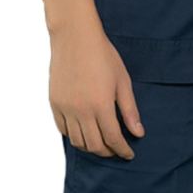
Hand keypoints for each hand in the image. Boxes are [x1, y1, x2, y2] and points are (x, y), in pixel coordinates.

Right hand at [48, 19, 144, 159]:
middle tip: (117, 150)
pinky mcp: (54, 105)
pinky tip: (84, 132)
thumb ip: (129, 109)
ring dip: (91, 147)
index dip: (122, 150)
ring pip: (78, 141)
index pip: (113, 138)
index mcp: (101, 105)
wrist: (75, 38)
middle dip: (108, 152)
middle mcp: (81, 111)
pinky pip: (64, 130)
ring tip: (102, 143)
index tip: (129, 154)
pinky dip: (75, 136)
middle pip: (94, 145)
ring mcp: (66, 109)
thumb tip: (138, 133)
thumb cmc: (103, 55)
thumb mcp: (122, 80)